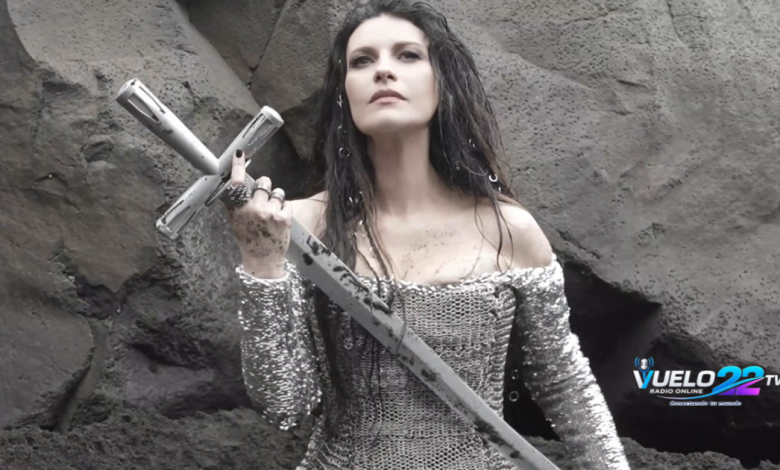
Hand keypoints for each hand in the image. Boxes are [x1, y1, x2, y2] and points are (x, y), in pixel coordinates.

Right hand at [225, 149, 291, 278]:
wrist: (263, 261)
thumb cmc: (248, 240)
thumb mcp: (235, 222)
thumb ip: (234, 204)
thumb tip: (232, 184)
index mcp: (240, 210)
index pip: (237, 183)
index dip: (238, 167)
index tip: (239, 154)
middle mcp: (255, 209)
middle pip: (263, 182)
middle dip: (264, 186)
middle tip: (263, 198)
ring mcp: (271, 213)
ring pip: (277, 191)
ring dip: (276, 198)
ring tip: (272, 212)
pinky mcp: (285, 217)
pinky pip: (287, 202)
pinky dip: (284, 208)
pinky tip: (279, 218)